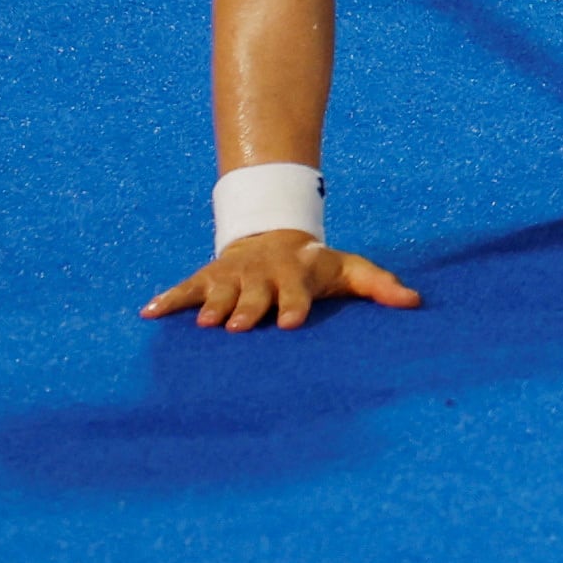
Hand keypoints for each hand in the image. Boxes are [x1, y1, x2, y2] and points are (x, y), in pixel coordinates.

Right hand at [144, 231, 421, 332]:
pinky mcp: (206, 280)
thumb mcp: (349, 270)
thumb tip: (417, 302)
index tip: (292, 322)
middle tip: (242, 325)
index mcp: (296, 275)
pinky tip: (146, 313)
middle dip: (249, 309)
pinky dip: (166, 300)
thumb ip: (380, 285)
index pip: (298, 292)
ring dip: (212, 307)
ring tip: (203, 323)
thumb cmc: (314, 265)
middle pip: (254, 295)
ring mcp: (232, 277)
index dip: (295, 305)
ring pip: (219, 293)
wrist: (272, 236)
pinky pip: (183, 290)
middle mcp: (262, 276)